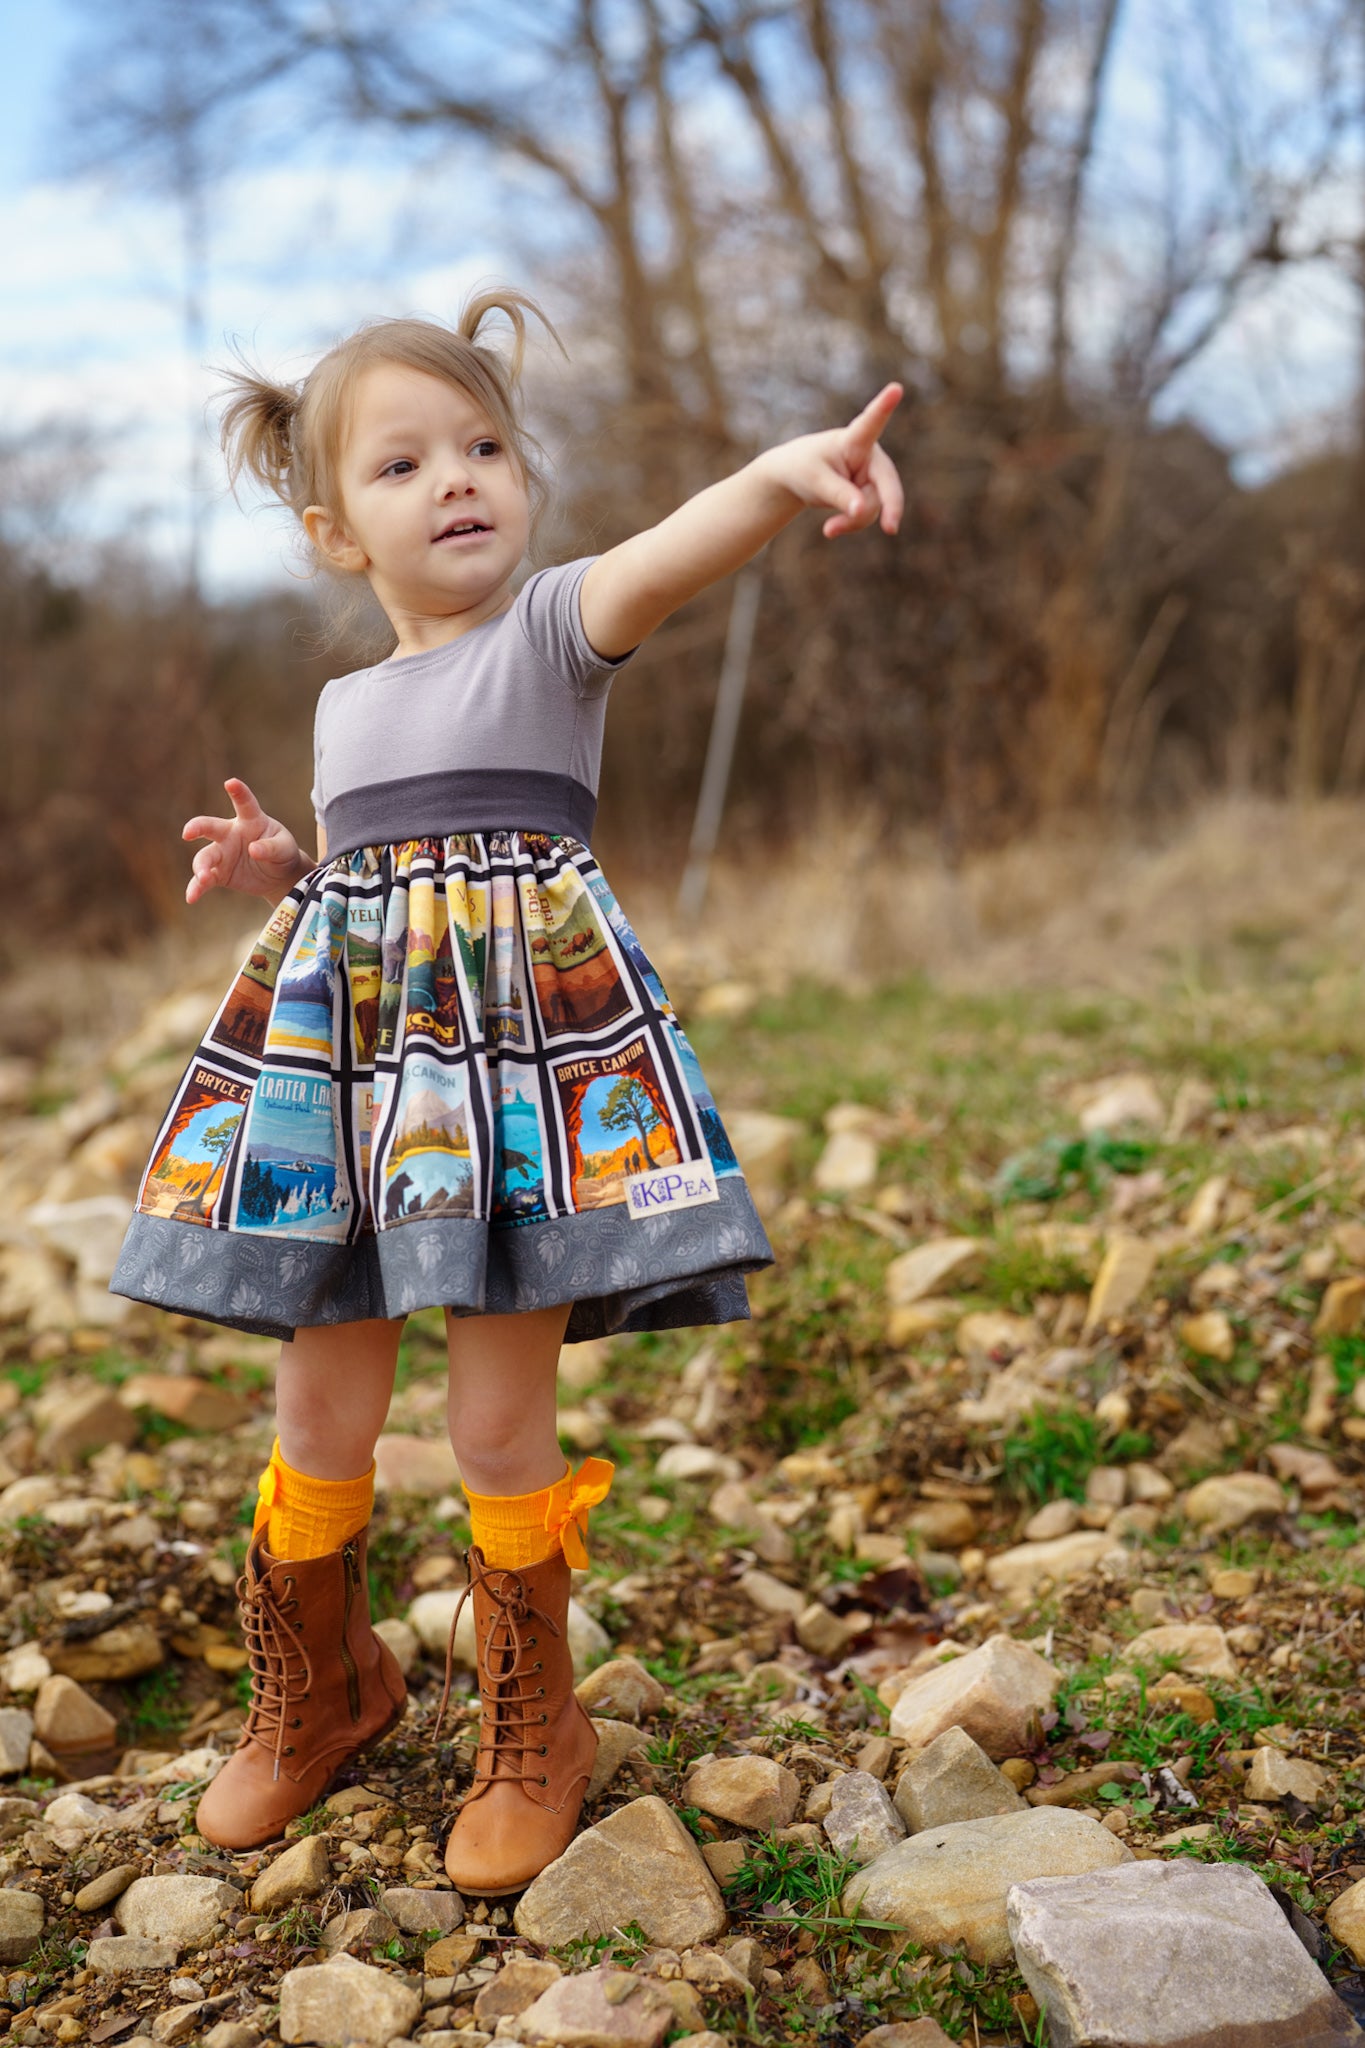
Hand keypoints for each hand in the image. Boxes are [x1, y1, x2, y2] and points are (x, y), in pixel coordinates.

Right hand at [183, 777, 306, 903]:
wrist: (278, 876)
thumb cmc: (282, 853)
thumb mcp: (285, 848)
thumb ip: (271, 848)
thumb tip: (253, 850)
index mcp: (251, 820)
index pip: (245, 803)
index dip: (238, 792)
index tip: (231, 782)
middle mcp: (230, 833)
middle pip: (210, 827)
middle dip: (197, 827)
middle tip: (188, 833)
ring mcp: (222, 853)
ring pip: (205, 857)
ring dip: (201, 868)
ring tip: (204, 878)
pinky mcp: (219, 873)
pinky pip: (204, 880)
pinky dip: (196, 888)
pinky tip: (191, 897)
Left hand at [757, 382, 904, 539]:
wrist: (798, 478)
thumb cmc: (804, 469)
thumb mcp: (816, 482)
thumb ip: (839, 495)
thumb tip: (861, 511)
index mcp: (854, 440)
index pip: (871, 424)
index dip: (884, 407)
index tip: (895, 388)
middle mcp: (870, 454)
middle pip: (885, 484)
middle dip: (887, 507)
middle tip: (890, 528)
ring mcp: (873, 474)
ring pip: (874, 505)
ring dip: (853, 521)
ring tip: (828, 530)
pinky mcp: (871, 491)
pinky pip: (868, 514)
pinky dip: (852, 523)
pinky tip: (831, 529)